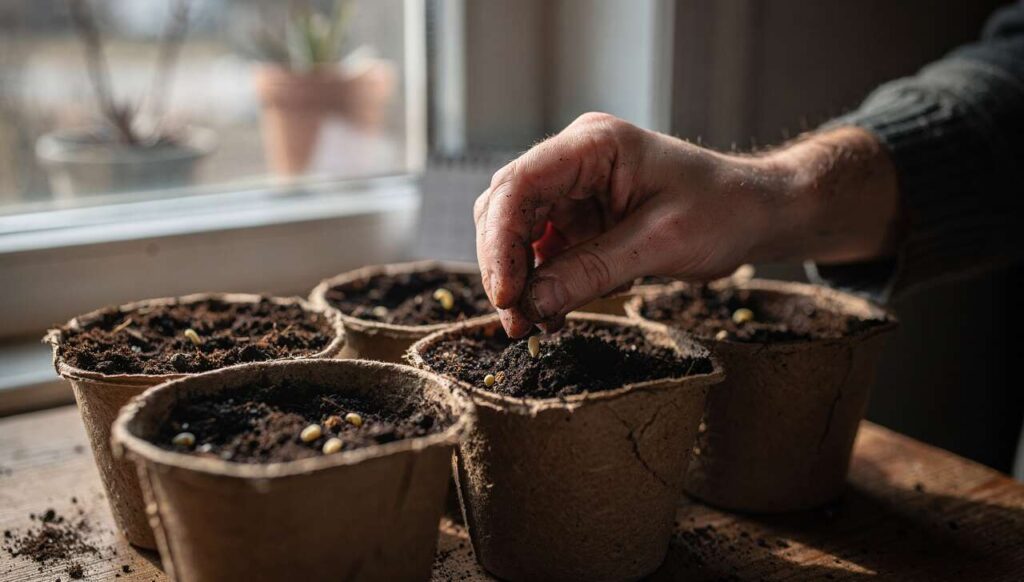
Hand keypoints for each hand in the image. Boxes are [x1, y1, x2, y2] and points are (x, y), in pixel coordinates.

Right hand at [474, 113, 899, 336]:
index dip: (500, 242)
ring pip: (516, 233)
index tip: (507, 295)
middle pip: (506, 209)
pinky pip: (542, 252)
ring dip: (519, 280)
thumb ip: (591, 272)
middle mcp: (573, 161)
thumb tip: (529, 306)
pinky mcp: (579, 218)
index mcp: (592, 147)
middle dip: (504, 266)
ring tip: (531, 324)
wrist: (756, 212)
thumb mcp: (661, 244)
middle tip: (515, 320)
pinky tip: (550, 315)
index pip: (519, 186)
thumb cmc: (723, 211)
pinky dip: (541, 284)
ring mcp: (573, 189)